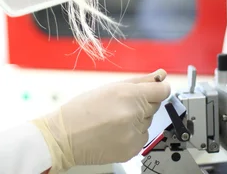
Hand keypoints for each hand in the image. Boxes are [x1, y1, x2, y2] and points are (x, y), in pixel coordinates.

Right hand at [33, 69, 170, 172]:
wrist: (64, 137)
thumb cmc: (81, 111)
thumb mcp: (109, 88)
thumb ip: (139, 81)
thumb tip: (160, 75)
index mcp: (129, 95)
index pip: (162, 91)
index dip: (159, 88)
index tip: (156, 89)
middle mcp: (134, 115)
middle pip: (155, 106)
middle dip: (143, 104)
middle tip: (121, 106)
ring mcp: (133, 135)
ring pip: (148, 123)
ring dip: (137, 120)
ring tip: (114, 120)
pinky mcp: (132, 150)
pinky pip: (142, 138)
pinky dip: (132, 134)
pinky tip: (115, 132)